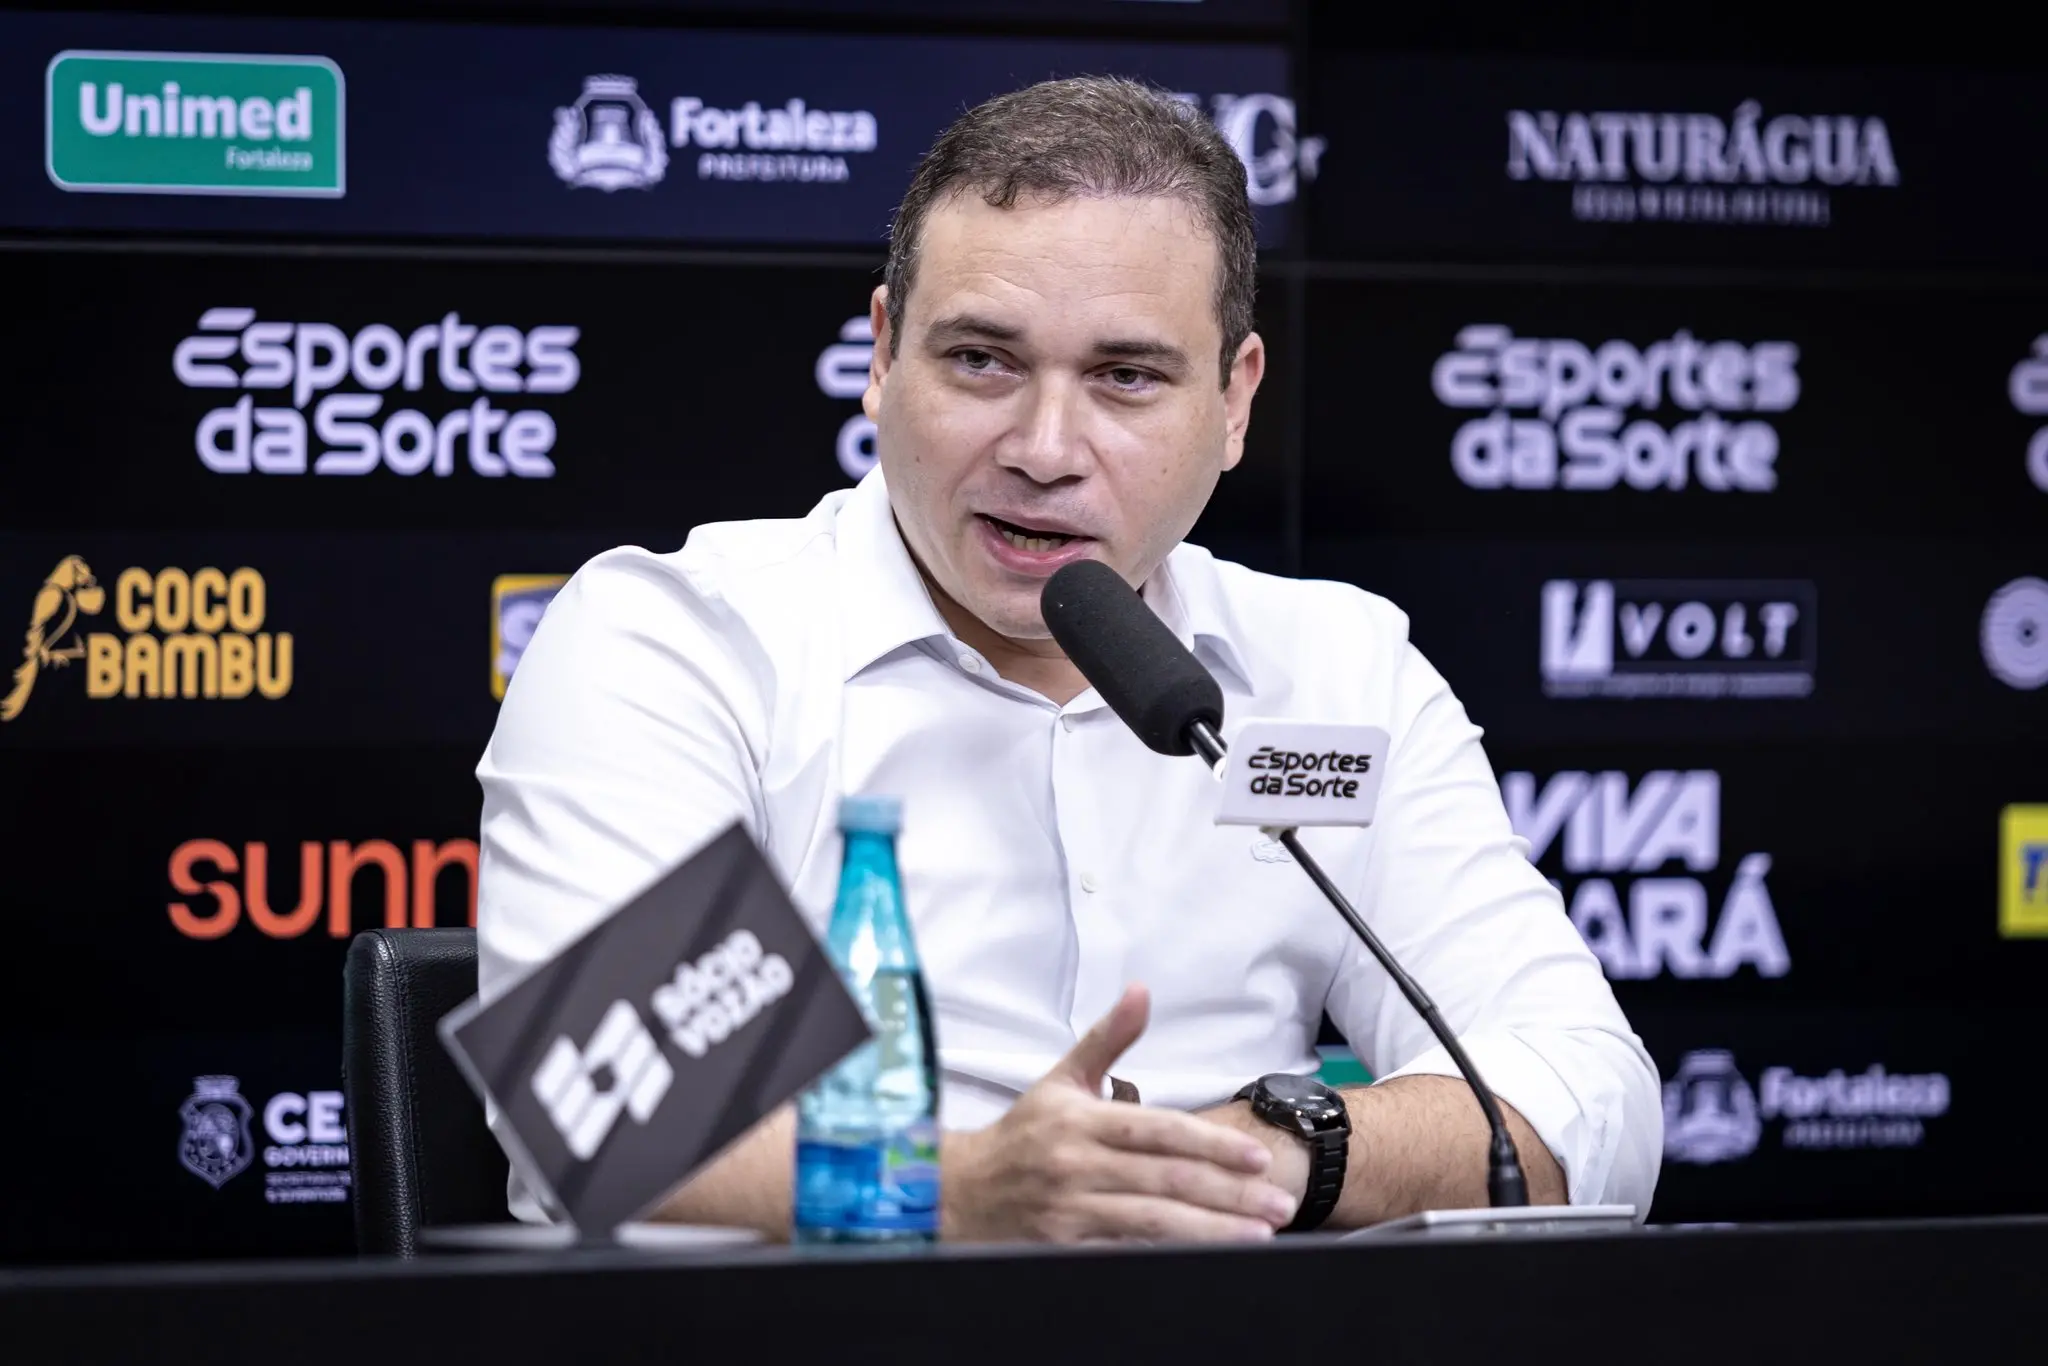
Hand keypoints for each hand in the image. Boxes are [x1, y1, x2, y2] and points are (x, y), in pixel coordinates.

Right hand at [942, 985, 1299, 1243]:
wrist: (958, 1192)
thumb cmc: (1021, 1135)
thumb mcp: (1060, 1081)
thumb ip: (1107, 1040)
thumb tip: (1141, 991)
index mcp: (1080, 1120)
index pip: (1158, 1130)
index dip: (1211, 1144)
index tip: (1257, 1156)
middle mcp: (1076, 1165)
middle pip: (1166, 1178)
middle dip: (1230, 1193)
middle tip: (1281, 1203)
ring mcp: (1070, 1212)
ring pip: (1154, 1222)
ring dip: (1212, 1230)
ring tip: (1260, 1233)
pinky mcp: (1063, 1249)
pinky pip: (1125, 1254)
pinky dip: (1167, 1257)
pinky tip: (1206, 1258)